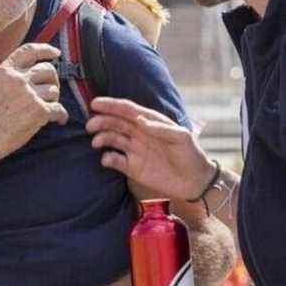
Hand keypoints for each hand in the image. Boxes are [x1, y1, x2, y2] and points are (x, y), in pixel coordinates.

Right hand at [0, 43, 68, 159]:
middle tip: (50, 92)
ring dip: (53, 100)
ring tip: (46, 109)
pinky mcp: (39, 111)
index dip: (46, 50)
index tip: (56, 53)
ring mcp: (30, 94)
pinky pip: (59, 109)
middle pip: (48, 70)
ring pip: (53, 90)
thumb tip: (32, 75)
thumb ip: (11, 78)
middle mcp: (18, 79)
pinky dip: (61, 115)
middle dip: (52, 80)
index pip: (29, 51)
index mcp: (5, 71)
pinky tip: (59, 120)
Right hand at [86, 97, 214, 200]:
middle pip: (116, 123)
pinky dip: (108, 159)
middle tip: (90, 125)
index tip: (95, 104)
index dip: (111, 105)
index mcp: (150, 122)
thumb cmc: (191, 154)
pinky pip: (115, 161)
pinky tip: (107, 159)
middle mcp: (140, 134)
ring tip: (96, 142)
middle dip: (101, 121)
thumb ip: (161, 128)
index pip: (128, 110)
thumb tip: (140, 120)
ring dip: (102, 138)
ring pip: (112, 139)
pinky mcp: (132, 168)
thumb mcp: (182, 137)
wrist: (194, 181)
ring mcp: (135, 150)